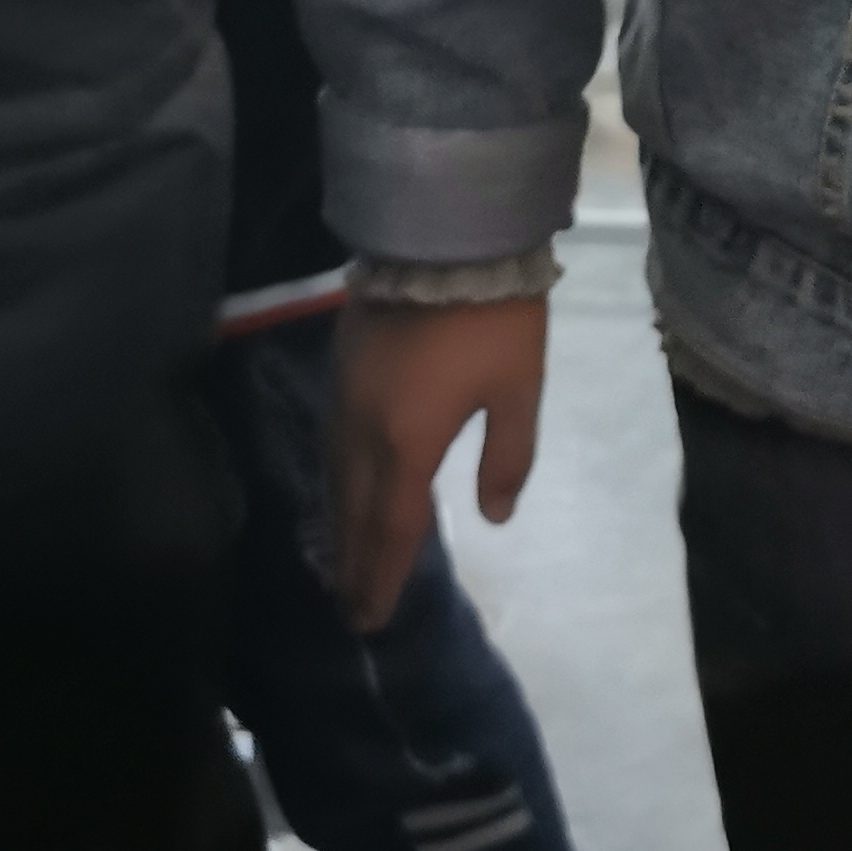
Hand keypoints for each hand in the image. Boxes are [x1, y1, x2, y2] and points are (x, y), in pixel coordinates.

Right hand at [331, 294, 547, 632]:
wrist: (447, 233)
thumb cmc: (495, 317)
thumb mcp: (520, 390)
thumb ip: (508, 458)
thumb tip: (494, 517)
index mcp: (409, 442)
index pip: (394, 527)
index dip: (383, 575)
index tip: (371, 617)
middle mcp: (364, 429)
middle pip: (355, 512)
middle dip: (353, 564)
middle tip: (350, 610)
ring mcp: (344, 398)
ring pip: (336, 479)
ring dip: (340, 527)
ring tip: (344, 564)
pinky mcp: (340, 370)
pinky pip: (331, 445)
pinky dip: (336, 482)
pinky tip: (342, 492)